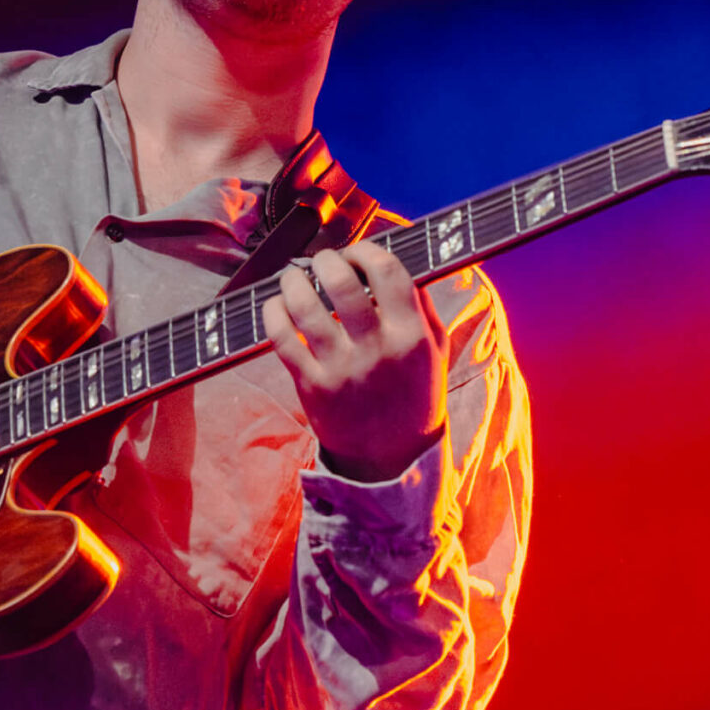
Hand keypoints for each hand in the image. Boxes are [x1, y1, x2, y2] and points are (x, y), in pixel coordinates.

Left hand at [261, 242, 445, 481]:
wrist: (392, 459)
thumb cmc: (414, 397)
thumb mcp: (435, 352)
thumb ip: (423, 307)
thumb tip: (401, 261)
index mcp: (412, 336)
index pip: (388, 271)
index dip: (366, 250)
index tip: (356, 253)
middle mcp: (376, 350)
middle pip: (341, 282)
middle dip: (325, 260)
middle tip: (321, 262)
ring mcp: (342, 370)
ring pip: (305, 306)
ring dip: (293, 281)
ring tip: (294, 277)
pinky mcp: (312, 387)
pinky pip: (282, 338)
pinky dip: (274, 313)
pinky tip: (277, 305)